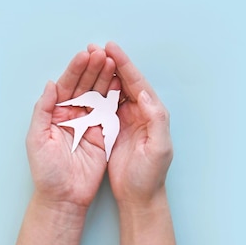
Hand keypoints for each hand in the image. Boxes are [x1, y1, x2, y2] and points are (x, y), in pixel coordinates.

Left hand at [26, 47, 116, 209]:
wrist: (64, 198)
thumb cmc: (47, 172)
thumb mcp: (36, 139)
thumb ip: (42, 110)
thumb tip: (50, 84)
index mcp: (55, 112)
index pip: (66, 85)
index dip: (75, 70)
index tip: (84, 56)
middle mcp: (73, 113)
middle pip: (84, 85)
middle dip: (92, 68)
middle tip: (101, 54)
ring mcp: (89, 121)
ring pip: (98, 94)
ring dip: (104, 78)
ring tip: (112, 62)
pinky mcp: (103, 132)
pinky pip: (109, 110)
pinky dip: (115, 96)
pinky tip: (119, 81)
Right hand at [104, 42, 173, 205]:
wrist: (139, 198)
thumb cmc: (150, 175)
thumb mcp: (159, 148)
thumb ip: (155, 118)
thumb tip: (144, 93)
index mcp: (152, 111)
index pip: (136, 81)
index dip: (124, 63)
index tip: (111, 48)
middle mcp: (140, 110)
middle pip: (124, 79)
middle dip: (110, 61)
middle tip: (95, 47)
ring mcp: (126, 117)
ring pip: (113, 87)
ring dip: (101, 72)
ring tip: (89, 57)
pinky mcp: (114, 126)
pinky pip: (104, 102)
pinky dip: (96, 89)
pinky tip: (86, 81)